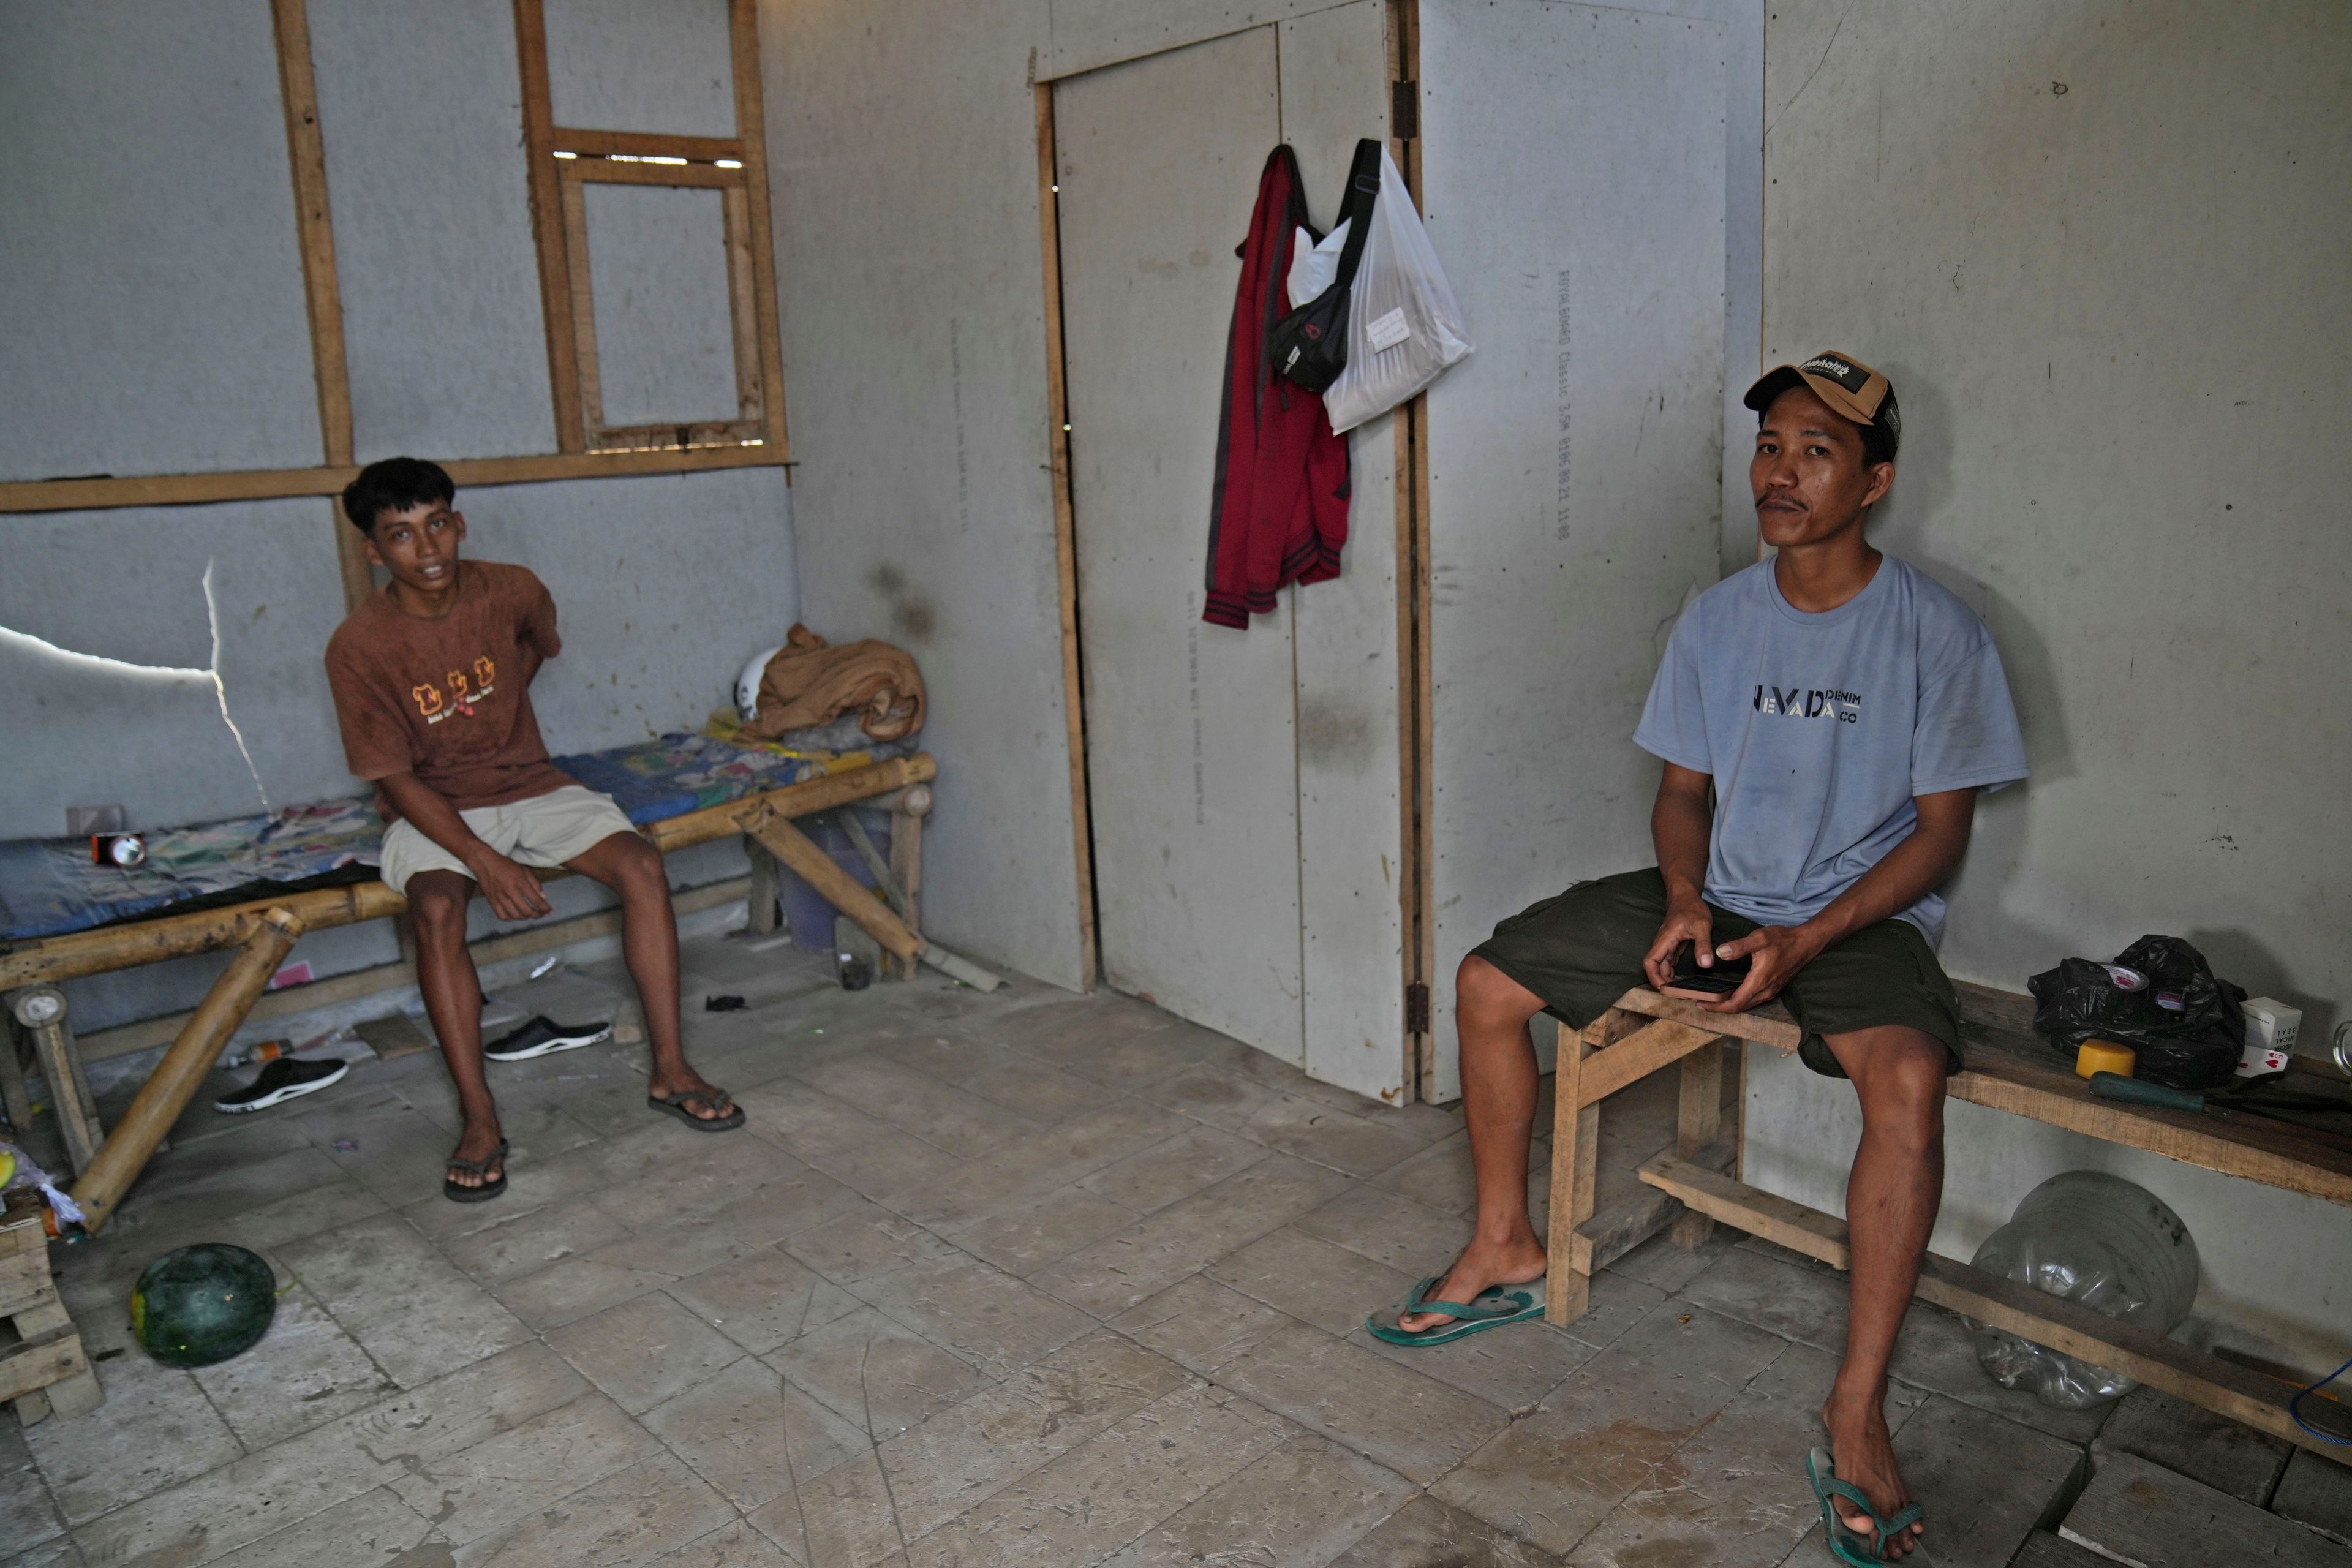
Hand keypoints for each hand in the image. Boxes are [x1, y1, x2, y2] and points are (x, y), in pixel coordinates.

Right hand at [468, 850, 551, 921]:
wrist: (485, 863)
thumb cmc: (506, 865)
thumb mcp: (524, 870)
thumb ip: (535, 884)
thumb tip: (543, 897)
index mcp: (520, 883)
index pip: (536, 901)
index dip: (545, 908)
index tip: (550, 911)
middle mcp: (510, 892)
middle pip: (527, 911)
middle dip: (537, 915)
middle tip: (541, 914)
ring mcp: (500, 898)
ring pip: (515, 916)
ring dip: (525, 917)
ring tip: (529, 914)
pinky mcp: (492, 901)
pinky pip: (502, 916)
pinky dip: (511, 918)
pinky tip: (515, 915)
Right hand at [1643, 900, 1717, 990]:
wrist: (1686, 896)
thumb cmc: (1692, 908)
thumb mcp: (1702, 925)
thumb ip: (1703, 945)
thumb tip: (1706, 964)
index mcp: (1665, 939)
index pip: (1650, 962)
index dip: (1654, 977)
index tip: (1665, 988)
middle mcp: (1662, 944)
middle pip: (1655, 967)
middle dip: (1663, 983)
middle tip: (1678, 994)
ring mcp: (1666, 945)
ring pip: (1661, 966)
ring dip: (1668, 979)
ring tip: (1681, 990)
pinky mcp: (1672, 946)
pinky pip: (1668, 962)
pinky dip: (1672, 973)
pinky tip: (1681, 980)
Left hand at [1702, 923, 1824, 1013]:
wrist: (1805, 943)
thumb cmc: (1782, 940)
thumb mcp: (1759, 938)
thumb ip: (1739, 946)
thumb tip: (1719, 953)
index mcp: (1759, 981)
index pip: (1735, 1003)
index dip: (1717, 1007)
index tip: (1700, 1004)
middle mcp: (1765, 991)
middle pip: (1739, 1008)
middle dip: (1719, 1008)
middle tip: (1701, 1002)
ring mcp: (1770, 991)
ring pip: (1746, 1005)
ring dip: (1729, 1005)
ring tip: (1712, 999)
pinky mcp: (1773, 988)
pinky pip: (1753, 1000)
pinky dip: (1739, 1000)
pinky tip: (1730, 993)